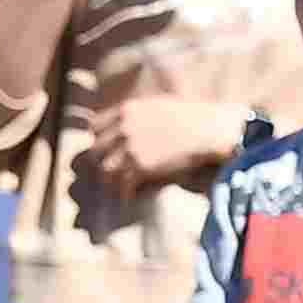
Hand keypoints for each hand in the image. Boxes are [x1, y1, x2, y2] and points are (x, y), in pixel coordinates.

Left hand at [86, 93, 243, 197]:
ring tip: (117, 186)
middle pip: (96, 150)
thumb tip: (128, 123)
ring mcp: (130, 148)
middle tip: (110, 170)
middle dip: (102, 161)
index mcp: (126, 110)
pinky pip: (122, 185)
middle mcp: (124, 128)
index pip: (95, 127)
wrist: (208, 130)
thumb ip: (137, 114)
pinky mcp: (141, 167)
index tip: (106, 148)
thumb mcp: (157, 105)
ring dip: (110, 180)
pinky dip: (125, 193)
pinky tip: (129, 197)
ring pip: (104, 170)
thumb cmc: (189, 117)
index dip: (100, 139)